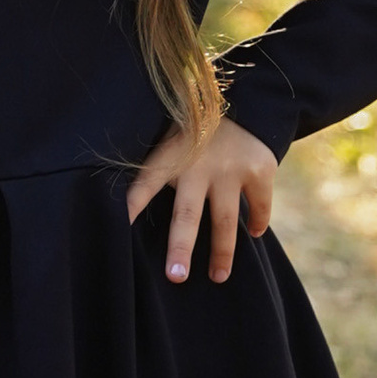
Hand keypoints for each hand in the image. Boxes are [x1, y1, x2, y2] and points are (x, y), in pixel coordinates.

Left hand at [126, 117, 278, 285]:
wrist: (243, 100)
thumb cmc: (193, 132)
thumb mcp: (168, 139)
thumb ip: (158, 170)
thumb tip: (125, 210)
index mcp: (170, 156)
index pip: (145, 184)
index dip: (131, 207)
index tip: (117, 230)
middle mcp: (199, 165)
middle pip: (187, 214)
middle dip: (181, 247)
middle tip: (175, 276)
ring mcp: (231, 168)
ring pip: (225, 220)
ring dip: (221, 253)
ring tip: (218, 277)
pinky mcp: (260, 170)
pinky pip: (259, 206)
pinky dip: (257, 222)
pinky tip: (253, 235)